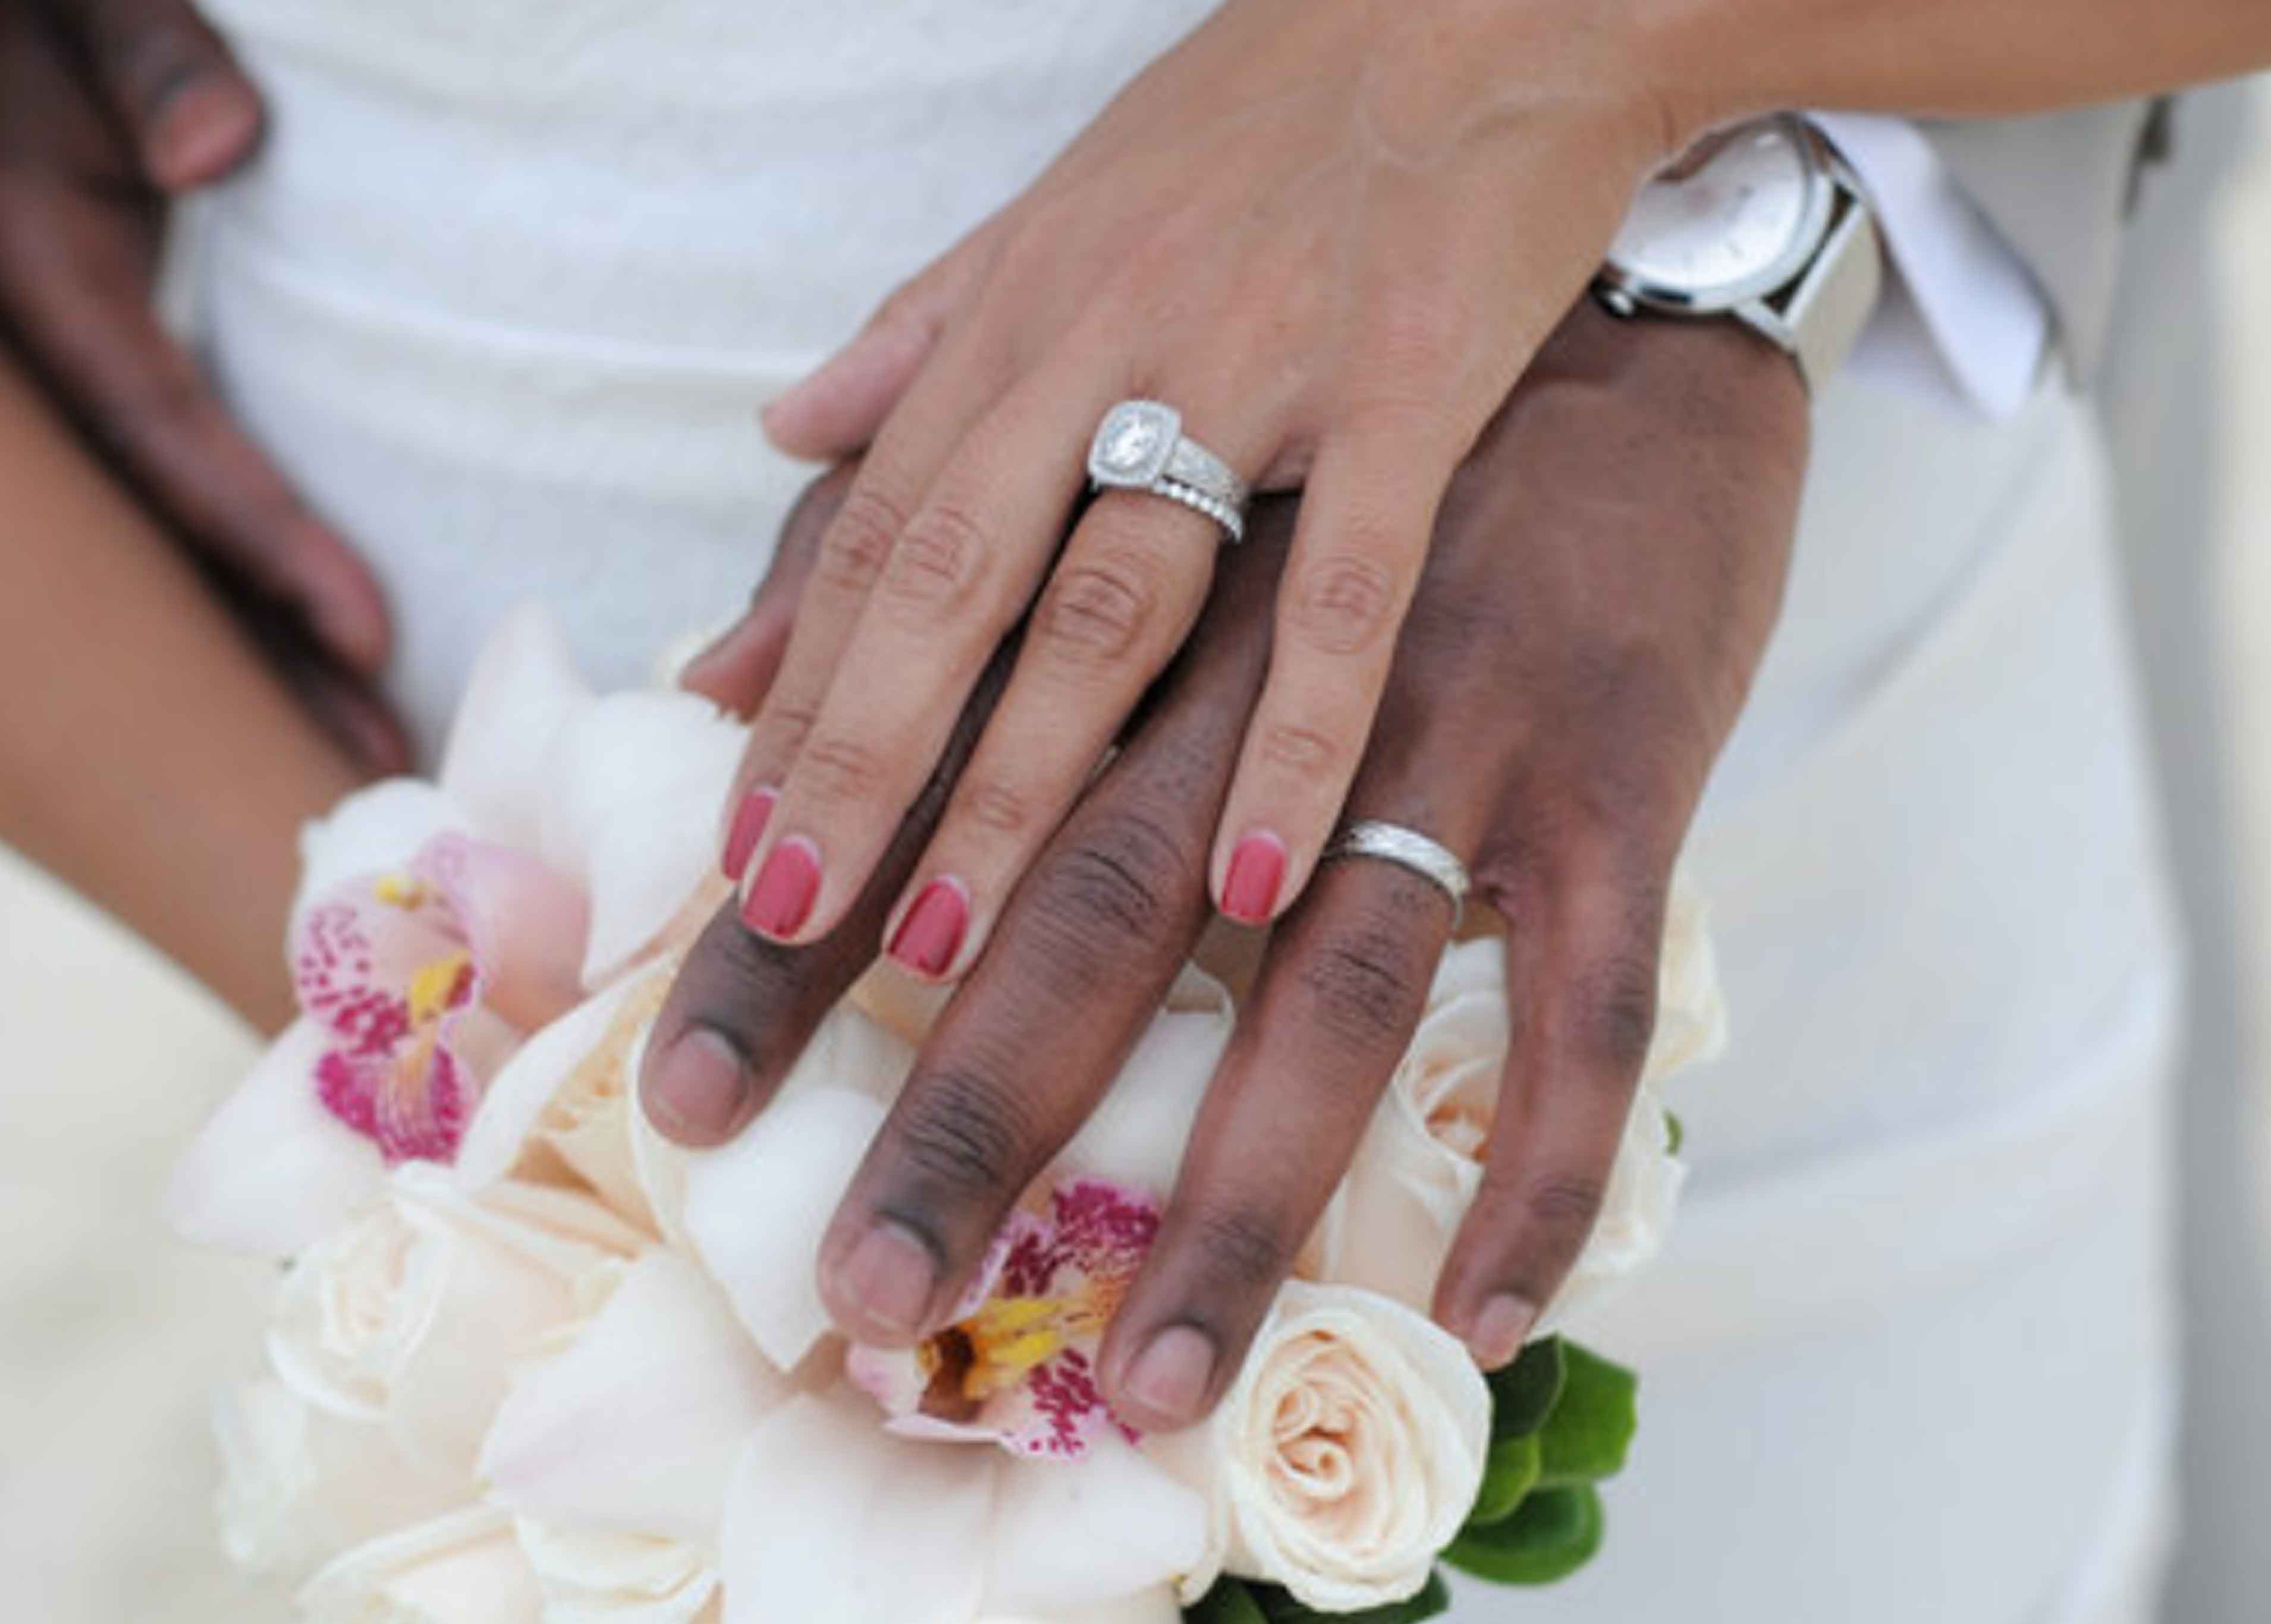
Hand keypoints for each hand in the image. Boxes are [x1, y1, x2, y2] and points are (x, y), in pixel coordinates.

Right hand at [0, 0, 403, 768]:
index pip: (164, 436)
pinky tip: (299, 660)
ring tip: (355, 752)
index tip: (368, 632)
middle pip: (155, 541)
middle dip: (261, 663)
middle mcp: (32, 365)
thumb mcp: (75, 14)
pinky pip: (162, 502)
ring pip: (152, 549)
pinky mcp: (86, 383)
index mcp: (31, 277)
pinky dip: (230, 586)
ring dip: (248, 657)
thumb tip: (217, 149)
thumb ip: (145, 63)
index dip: (263, 541)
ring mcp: (52, 391)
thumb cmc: (34, 18)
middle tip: (377, 772)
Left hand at [647, 302, 1804, 1426]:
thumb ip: (901, 525)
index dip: (792, 932)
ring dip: (1236, 1180)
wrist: (1623, 289)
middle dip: (967, 1101)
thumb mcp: (1099, 420)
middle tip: (859, 1289)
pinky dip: (1541, 1158)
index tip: (676, 1089)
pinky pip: (1586, 996)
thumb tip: (714, 658)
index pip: (921, 777)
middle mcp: (1272, 655)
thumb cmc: (1339, 372)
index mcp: (1130, 568)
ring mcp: (1452, 711)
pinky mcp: (1620, 766)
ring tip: (1153, 1362)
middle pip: (1089, 894)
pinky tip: (1486, 1309)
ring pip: (1326, 971)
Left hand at [714, 0, 1700, 978]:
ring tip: (940, 943)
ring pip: (1109, 604)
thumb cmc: (1272, 111)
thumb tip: (784, 425)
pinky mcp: (1411, 398)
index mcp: (1028, 309)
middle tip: (784, 922)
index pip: (883, 526)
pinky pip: (1343, 595)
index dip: (801, 681)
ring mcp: (1260, 374)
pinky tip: (1244, 876)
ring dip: (1016, 784)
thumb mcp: (1067, 201)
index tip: (743, 830)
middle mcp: (1111, 344)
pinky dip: (1295, 737)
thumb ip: (923, 327)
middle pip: (954, 582)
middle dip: (860, 758)